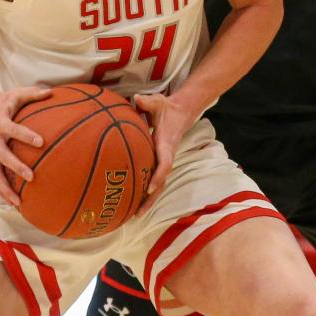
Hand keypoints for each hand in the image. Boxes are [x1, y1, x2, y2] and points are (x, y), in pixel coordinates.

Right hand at [0, 87, 50, 207]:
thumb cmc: (4, 101)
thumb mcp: (16, 94)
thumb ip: (33, 94)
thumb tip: (52, 92)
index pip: (12, 129)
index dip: (25, 135)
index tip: (41, 142)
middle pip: (2, 156)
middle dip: (16, 167)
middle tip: (32, 176)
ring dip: (5, 189)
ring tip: (19, 203)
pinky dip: (2, 192)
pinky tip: (14, 204)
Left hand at [131, 91, 192, 214]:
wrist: (182, 112)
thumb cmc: (167, 108)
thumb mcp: (158, 101)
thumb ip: (148, 102)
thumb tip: (137, 99)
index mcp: (166, 145)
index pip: (164, 164)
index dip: (157, 176)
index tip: (149, 188)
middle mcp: (166, 156)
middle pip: (161, 183)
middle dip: (151, 199)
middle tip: (137, 214)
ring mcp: (164, 162)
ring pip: (158, 185)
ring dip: (148, 201)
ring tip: (134, 216)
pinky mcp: (160, 163)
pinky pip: (154, 180)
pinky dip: (146, 193)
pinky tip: (133, 202)